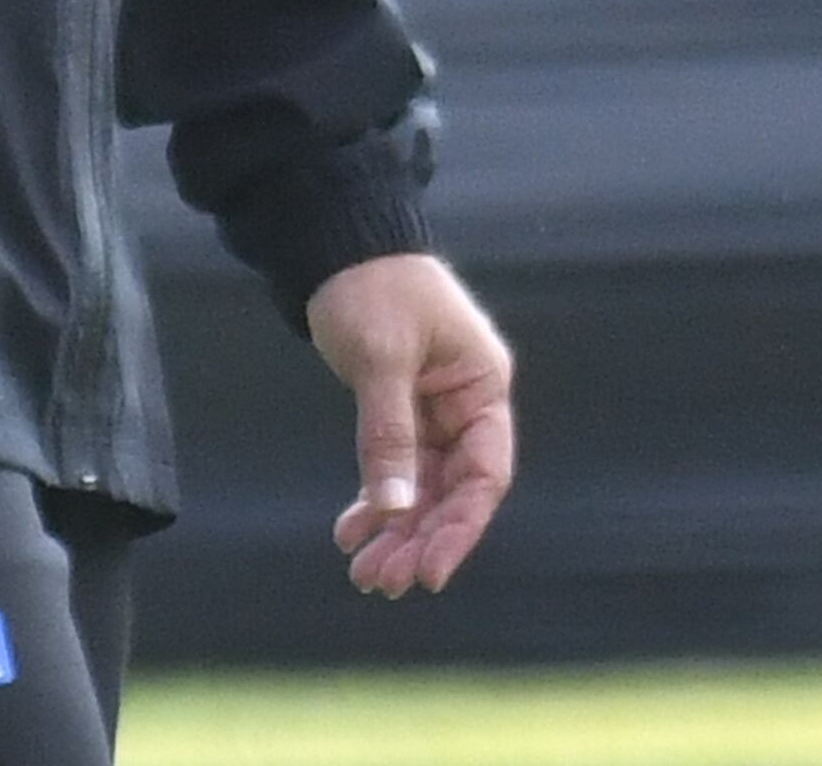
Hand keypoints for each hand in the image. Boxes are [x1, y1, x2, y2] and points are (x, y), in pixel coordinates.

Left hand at [305, 251, 515, 595]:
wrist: (337, 241)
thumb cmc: (371, 285)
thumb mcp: (381, 358)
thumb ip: (389, 432)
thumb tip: (395, 505)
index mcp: (481, 385)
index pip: (484, 473)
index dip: (459, 528)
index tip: (428, 571)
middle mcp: (465, 404)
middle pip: (453, 490)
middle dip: (419, 538)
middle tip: (381, 581)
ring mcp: (434, 410)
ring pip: (422, 487)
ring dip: (396, 529)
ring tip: (365, 573)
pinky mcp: (402, 410)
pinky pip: (396, 469)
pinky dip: (376, 501)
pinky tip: (351, 532)